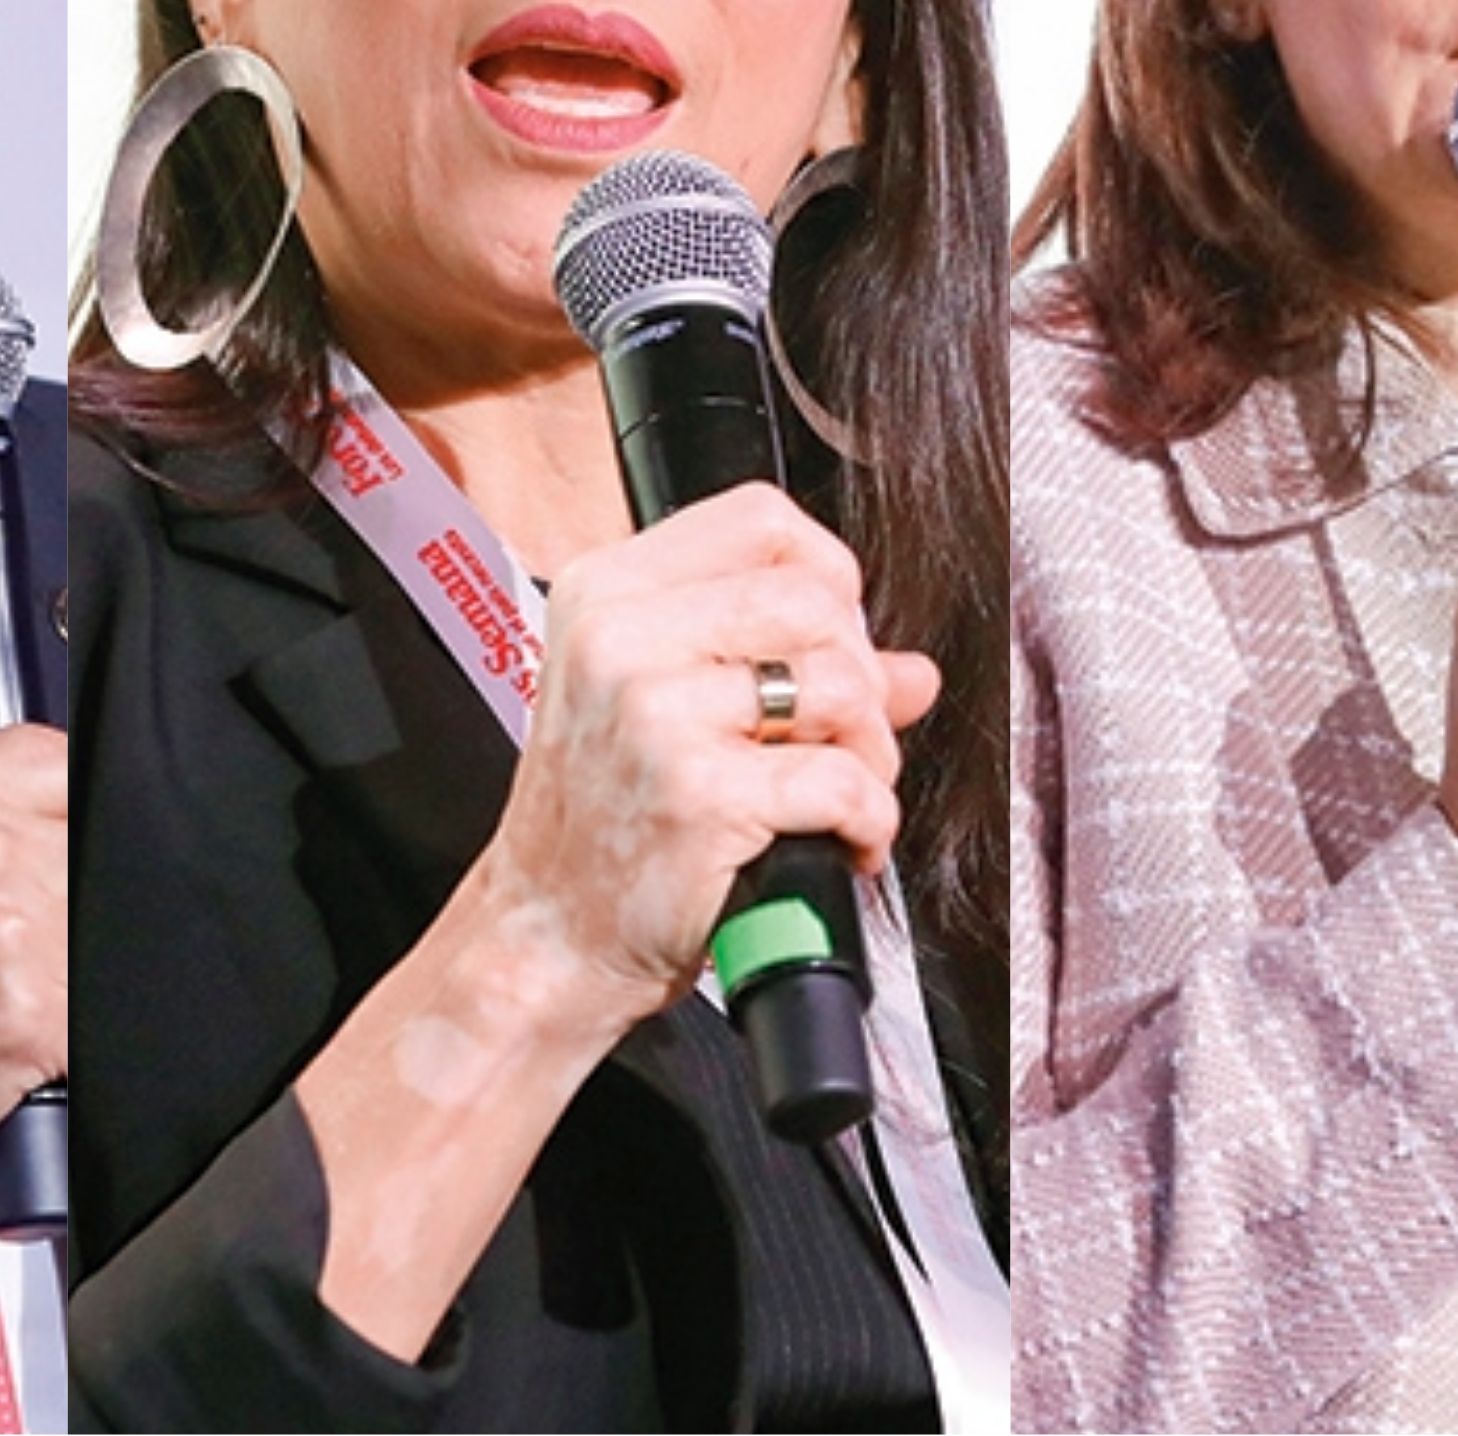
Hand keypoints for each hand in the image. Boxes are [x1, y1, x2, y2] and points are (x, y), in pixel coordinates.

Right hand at [0, 723, 68, 1151]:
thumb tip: (51, 784)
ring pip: (107, 921)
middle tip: (28, 927)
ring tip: (15, 974)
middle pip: (98, 848)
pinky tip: (19, 1019)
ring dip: (73, 954)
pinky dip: (72, 1018)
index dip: (73, 815)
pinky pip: (104, 999)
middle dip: (73, 890)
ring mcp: (18, 926)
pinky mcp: (44, 1007)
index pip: (72, 769)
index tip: (66, 845)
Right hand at [460, 482, 933, 1038]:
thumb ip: (786, 667)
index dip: (826, 578)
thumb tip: (909, 670)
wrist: (548, 936)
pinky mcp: (697, 793)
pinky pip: (841, 781)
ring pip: (839, 683)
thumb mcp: (666, 711)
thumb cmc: (603, 823)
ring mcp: (653, 713)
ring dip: (870, 753)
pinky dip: (868, 819)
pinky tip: (840, 842)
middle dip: (858, 676)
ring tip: (840, 795)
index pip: (762, 520)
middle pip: (814, 599)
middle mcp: (619, 638)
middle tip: (841, 739)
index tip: (829, 643)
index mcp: (607, 593)